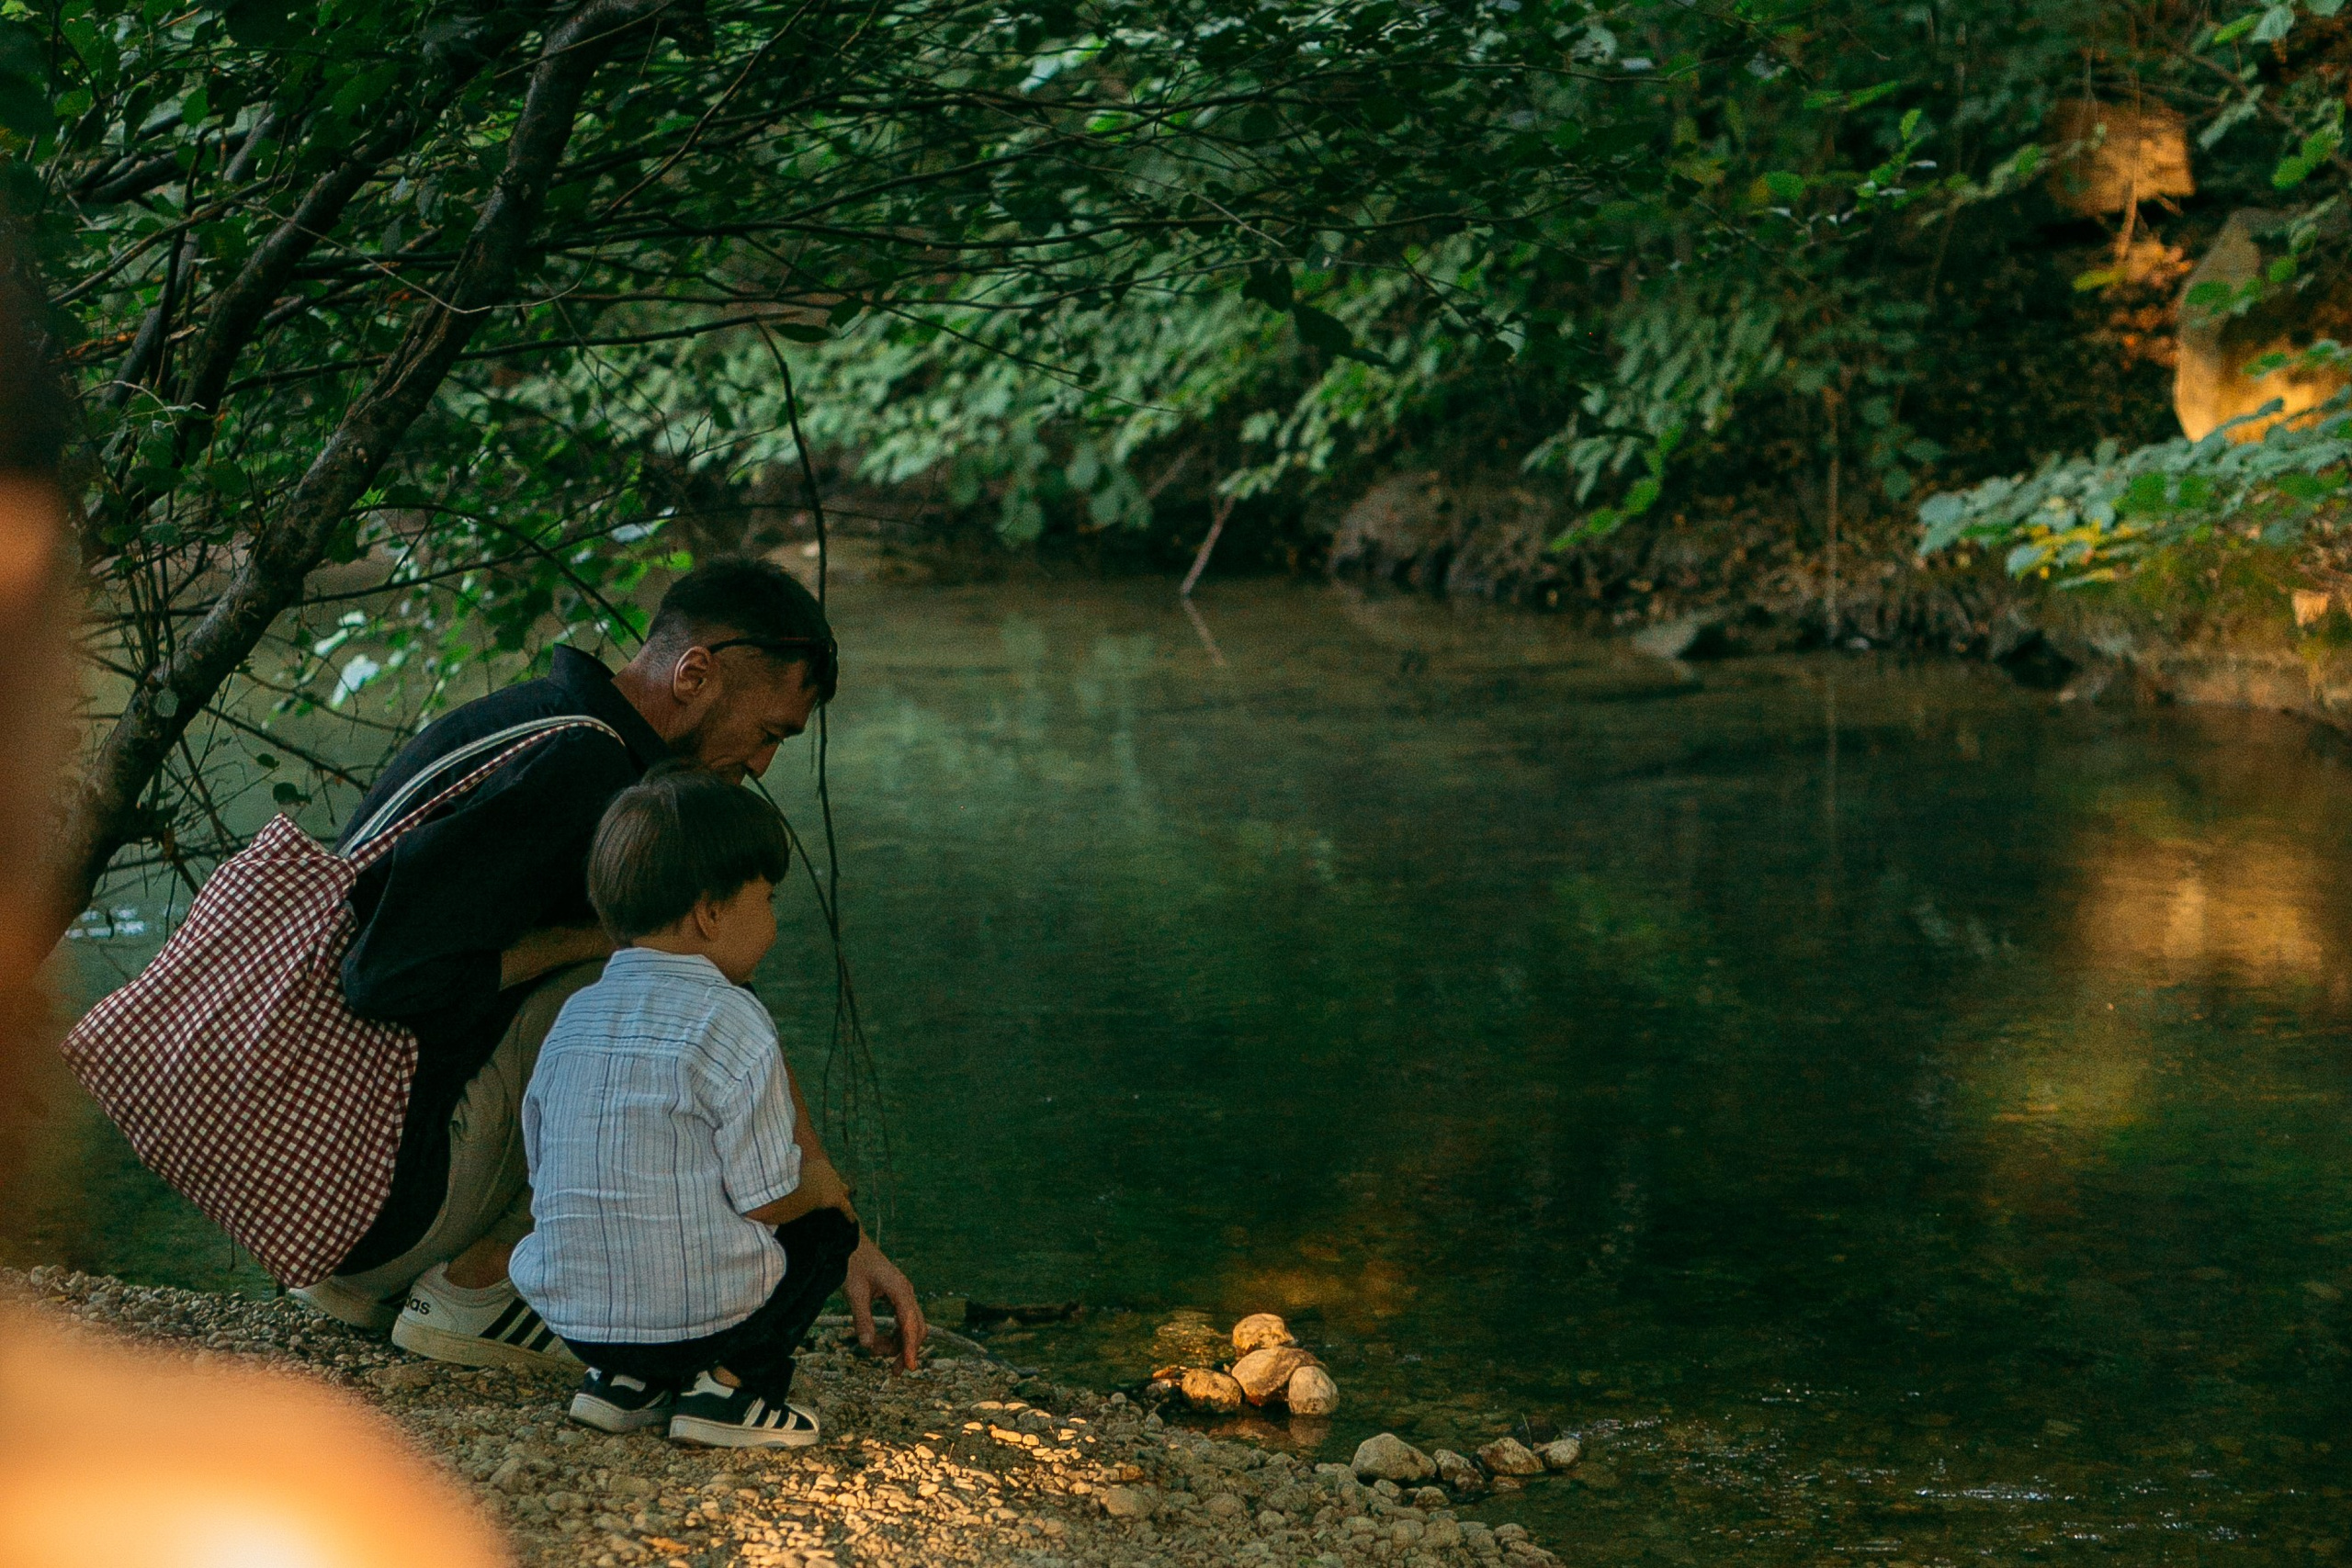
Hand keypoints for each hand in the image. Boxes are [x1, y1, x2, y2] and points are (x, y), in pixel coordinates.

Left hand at [842, 1231, 925, 1370]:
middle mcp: (906, 1293)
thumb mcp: (854, 1292)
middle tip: (894, 1372)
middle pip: (917, 1328)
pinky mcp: (896, 1297)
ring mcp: (903, 1295)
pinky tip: (879, 1341)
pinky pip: (902, 1321)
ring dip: (898, 1343)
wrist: (851, 1243)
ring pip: (911, 1326)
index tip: (910, 1367)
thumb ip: (862, 1318)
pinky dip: (893, 1335)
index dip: (910, 1348)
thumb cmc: (852, 1263)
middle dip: (907, 1350)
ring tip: (875, 1350)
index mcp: (900, 1290)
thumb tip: (867, 1345)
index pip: (910, 1324)